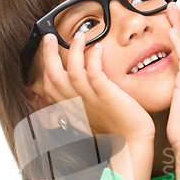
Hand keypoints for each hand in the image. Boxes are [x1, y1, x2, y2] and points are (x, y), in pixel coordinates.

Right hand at [40, 32, 155, 144]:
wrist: (133, 144)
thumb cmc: (118, 132)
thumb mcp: (94, 119)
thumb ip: (84, 108)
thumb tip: (78, 101)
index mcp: (74, 109)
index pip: (51, 88)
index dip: (46, 69)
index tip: (48, 52)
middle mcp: (79, 103)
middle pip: (54, 77)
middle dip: (48, 55)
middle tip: (49, 37)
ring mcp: (92, 100)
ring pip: (72, 72)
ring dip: (73, 50)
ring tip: (79, 35)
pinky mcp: (106, 96)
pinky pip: (94, 73)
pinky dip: (93, 57)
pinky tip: (98, 47)